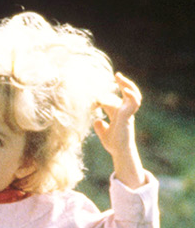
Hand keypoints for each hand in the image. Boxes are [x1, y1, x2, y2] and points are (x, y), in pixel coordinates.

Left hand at [93, 72, 145, 188]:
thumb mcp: (104, 133)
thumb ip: (100, 126)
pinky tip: (125, 89)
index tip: (93, 100)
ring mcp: (128, 113)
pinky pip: (133, 103)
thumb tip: (96, 120)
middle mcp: (126, 112)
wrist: (119, 152)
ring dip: (128, 85)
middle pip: (129, 93)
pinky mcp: (128, 116)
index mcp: (120, 114)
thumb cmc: (114, 144)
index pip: (115, 99)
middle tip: (116, 75)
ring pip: (134, 96)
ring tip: (120, 77)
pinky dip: (131, 95)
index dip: (103, 98)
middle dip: (124, 83)